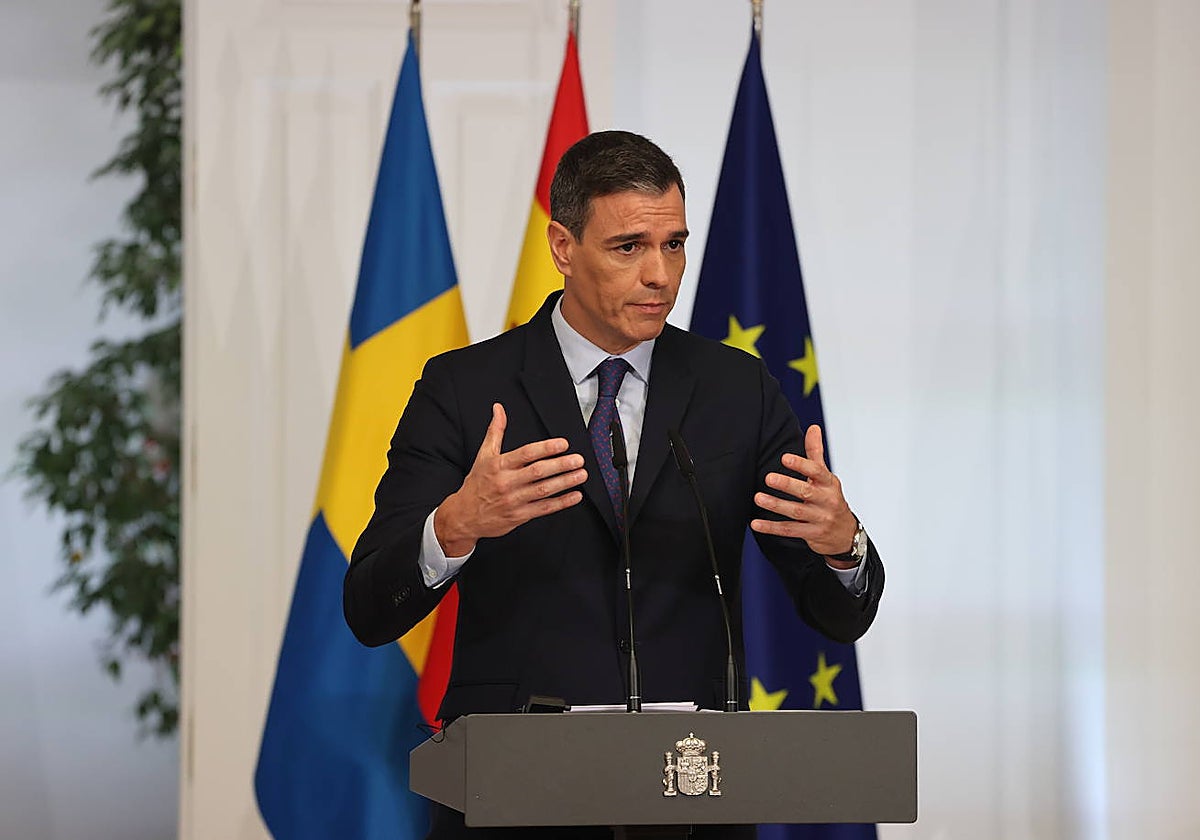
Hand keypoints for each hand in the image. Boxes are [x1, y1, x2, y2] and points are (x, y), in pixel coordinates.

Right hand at [434, 403, 587, 555]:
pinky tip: (575, 496)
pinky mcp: (519, 516)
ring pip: (543, 490)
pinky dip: (561, 503)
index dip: (546, 448)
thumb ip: (495, 431)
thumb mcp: (483, 455)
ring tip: (581, 474)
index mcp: (499, 465)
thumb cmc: (477, 483)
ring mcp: (514, 500)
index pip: (526, 454)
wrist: (464, 516)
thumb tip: (499, 409)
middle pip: (538, 472)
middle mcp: (507, 482)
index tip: (563, 444)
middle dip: (561, 465)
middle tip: (578, 459)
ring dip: (565, 482)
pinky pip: (544, 509)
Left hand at [750, 425, 858, 565]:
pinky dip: (772, 528)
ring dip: (776, 505)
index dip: (801, 465)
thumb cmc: (831, 500)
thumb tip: (813, 428)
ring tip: (758, 498)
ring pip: (796, 512)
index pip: (817, 472)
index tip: (785, 458)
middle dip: (787, 485)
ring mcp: (819, 519)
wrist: (845, 533)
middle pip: (806, 492)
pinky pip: (789, 530)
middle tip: (769, 478)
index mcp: (828, 484)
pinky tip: (757, 523)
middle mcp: (826, 501)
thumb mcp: (826, 476)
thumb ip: (816, 453)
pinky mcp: (811, 534)